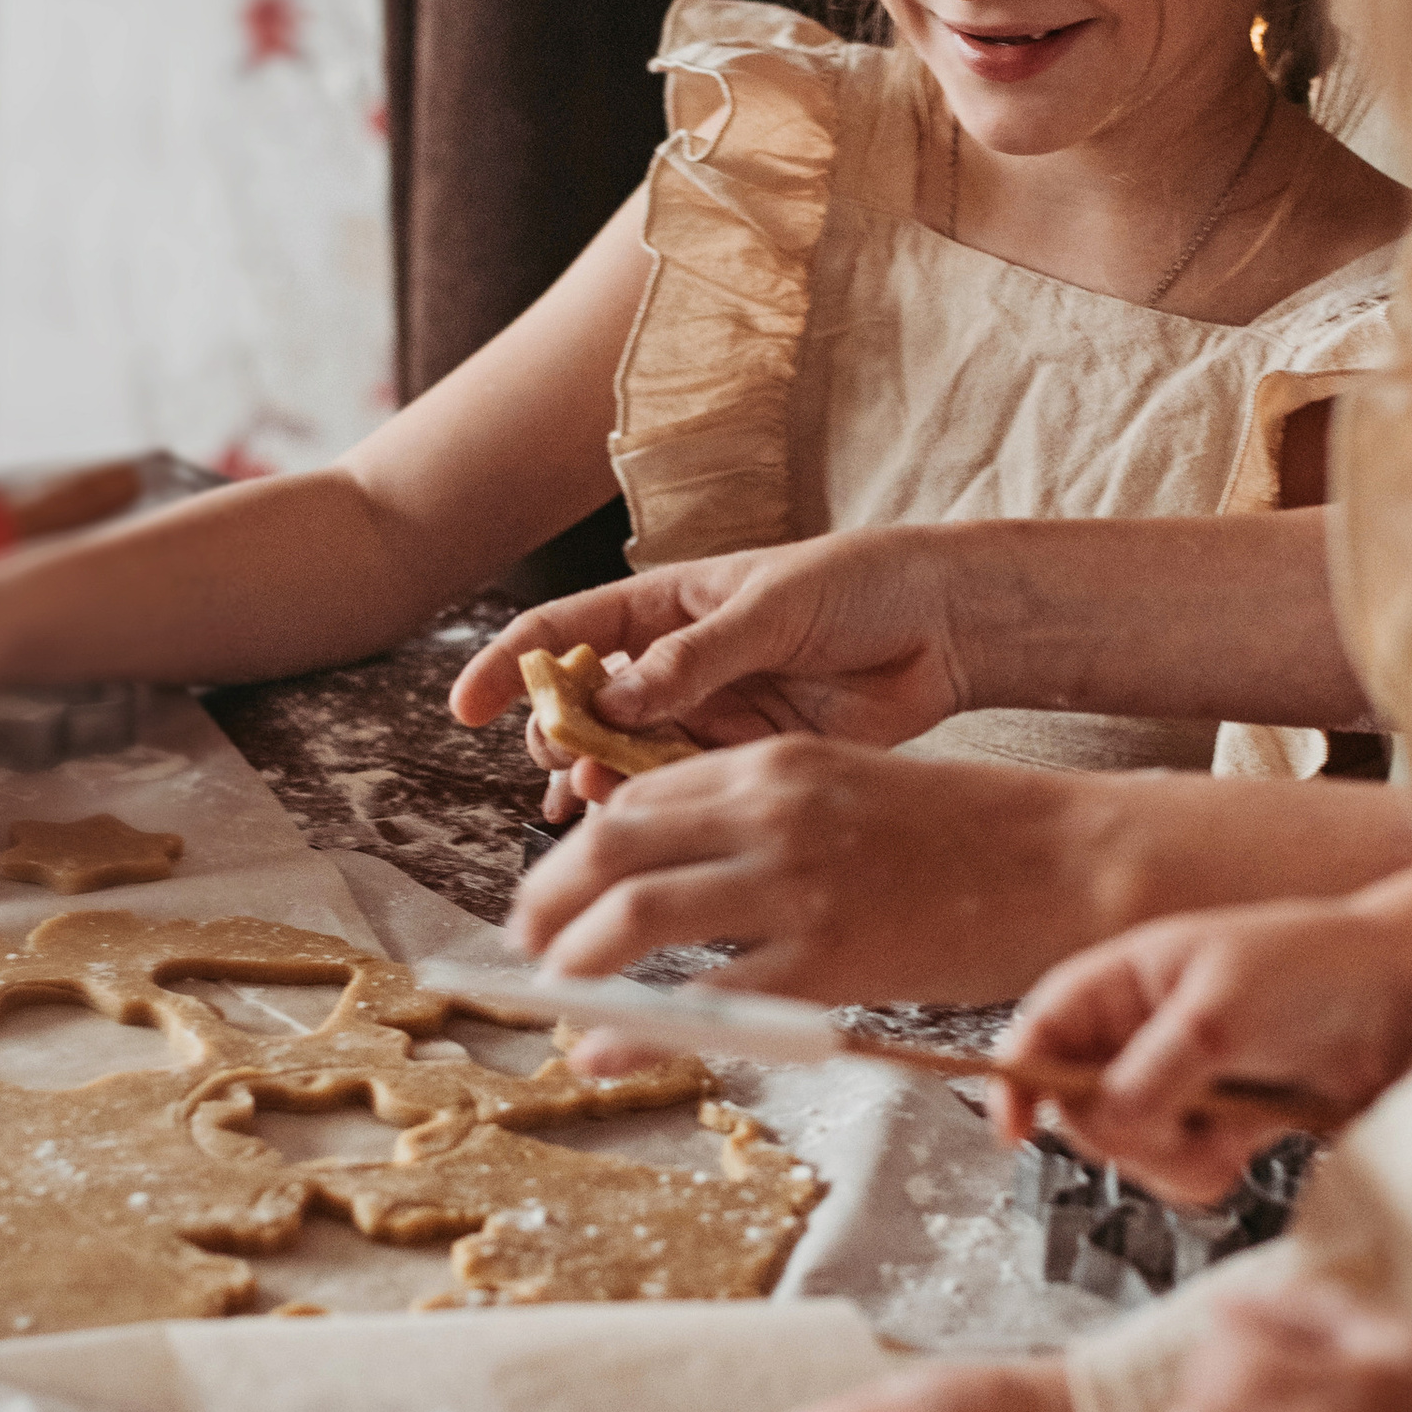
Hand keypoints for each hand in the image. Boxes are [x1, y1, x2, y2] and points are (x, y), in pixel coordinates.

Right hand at [453, 536, 972, 776]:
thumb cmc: (859, 584)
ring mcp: (708, 714)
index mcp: (665, 604)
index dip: (510, 667)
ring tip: (596, 799)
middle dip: (558, 738)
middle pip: (585, 708)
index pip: (564, 632)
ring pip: (628, 759)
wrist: (946, 624)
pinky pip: (682, 791)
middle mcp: (674, 664)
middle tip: (561, 762)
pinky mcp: (747, 760)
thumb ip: (697, 655)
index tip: (466, 706)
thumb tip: (616, 698)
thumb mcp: (772, 605)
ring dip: (601, 782)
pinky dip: (653, 812)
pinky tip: (635, 828)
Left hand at [511, 739, 1115, 1005]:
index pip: (636, 797)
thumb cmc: (970, 832)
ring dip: (570, 960)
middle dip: (547, 900)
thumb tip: (685, 863)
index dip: (576, 849)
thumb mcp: (851, 787)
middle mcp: (769, 813)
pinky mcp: (825, 960)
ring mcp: (793, 886)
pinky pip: (701, 1002)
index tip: (556, 891)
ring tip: (552, 993)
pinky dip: (634, 1028)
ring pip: (634, 917)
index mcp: (774, 764)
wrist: (1065, 862)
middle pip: (610, 848)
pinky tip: (601, 1048)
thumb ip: (767, 814)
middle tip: (526, 941)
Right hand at [997, 877, 1411, 1199]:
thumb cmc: (1311, 971)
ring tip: (1236, 1122)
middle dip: (1128, 1129)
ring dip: (1178, 1154)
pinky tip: (1253, 1138)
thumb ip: (1151, 1072)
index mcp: (1121, 983)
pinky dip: (1211, 1168)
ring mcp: (1176, 1083)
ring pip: (1129, 1153)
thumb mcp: (1218, 1012)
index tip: (1016, 1133)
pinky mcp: (1216, 1124)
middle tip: (1184, 1114)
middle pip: (1079, 1112)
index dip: (1015, 1082)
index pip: (1036, 1033)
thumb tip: (1102, 1125)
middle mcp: (1137, 1035)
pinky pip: (1180, 1173)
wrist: (1402, 1000)